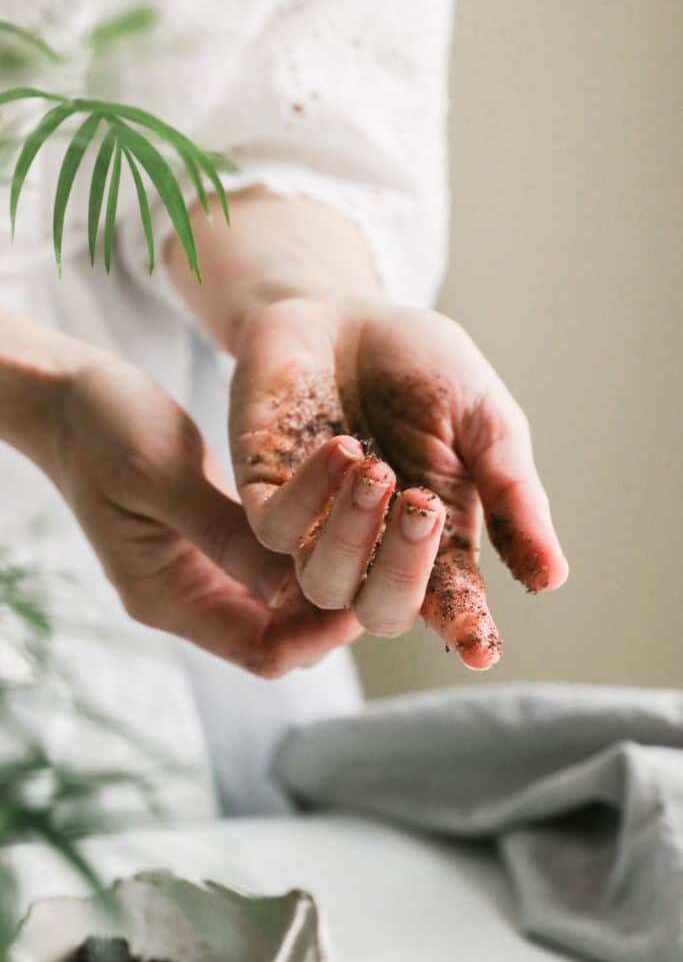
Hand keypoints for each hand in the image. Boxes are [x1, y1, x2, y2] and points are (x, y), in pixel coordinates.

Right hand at [49, 352, 360, 675]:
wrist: (71, 399)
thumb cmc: (102, 429)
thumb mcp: (163, 476)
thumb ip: (226, 533)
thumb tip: (297, 583)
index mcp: (169, 598)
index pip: (262, 651)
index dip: (320, 632)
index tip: (368, 582)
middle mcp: (195, 597)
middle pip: (288, 632)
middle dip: (343, 597)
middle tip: (394, 542)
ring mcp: (209, 571)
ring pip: (293, 597)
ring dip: (339, 564)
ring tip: (385, 515)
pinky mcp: (222, 540)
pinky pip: (282, 558)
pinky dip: (319, 539)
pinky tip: (355, 503)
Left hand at [229, 297, 568, 669]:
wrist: (345, 312)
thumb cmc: (422, 368)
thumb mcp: (485, 420)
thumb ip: (511, 494)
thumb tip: (552, 578)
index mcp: (435, 537)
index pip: (451, 603)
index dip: (467, 628)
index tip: (483, 649)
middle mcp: (373, 544)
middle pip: (381, 610)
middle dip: (404, 570)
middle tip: (423, 505)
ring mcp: (314, 523)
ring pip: (322, 584)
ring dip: (352, 536)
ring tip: (377, 468)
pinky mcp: (264, 491)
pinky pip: (275, 529)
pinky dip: (310, 497)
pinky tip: (341, 449)